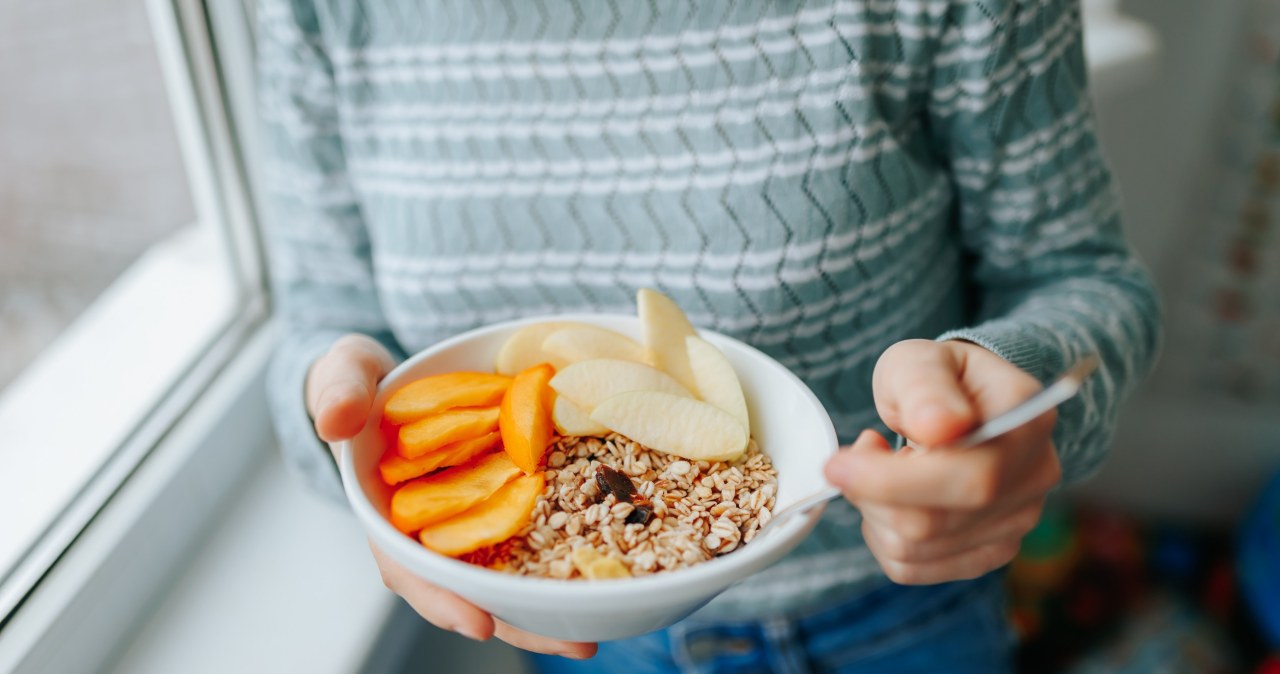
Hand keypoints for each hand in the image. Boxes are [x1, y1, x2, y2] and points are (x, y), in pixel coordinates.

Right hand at [306, 334, 596, 658]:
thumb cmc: (362, 384)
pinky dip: (569, 551)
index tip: (479, 623)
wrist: (392, 379)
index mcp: (386, 517)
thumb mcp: (343, 374)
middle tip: (574, 645)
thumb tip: (337, 422)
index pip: (409, 568)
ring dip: (552, 605)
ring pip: (510, 575)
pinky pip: (537, 535)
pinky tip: (611, 564)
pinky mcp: (504, 503)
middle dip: (520, 621)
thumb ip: (339, 392)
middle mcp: (432, 532)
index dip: (442, 598)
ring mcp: (471, 522)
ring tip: (600, 630)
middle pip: (474, 589)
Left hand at [823, 339, 1060, 584]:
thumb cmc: (937, 378)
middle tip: (853, 457)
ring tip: (882, 468)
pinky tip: (891, 498)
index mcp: (1027, 421)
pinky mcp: (989, 550)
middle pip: (934, 523)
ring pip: (915, 549)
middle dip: (871, 493)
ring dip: (873, 512)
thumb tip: (940, 426)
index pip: (967, 478)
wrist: (963, 402)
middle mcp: (1034, 477)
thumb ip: (926, 387)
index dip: (891, 480)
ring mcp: (1017, 521)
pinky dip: (882, 536)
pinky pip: (912, 567)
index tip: (837, 463)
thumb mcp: (920, 361)